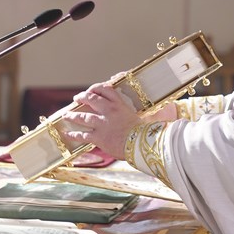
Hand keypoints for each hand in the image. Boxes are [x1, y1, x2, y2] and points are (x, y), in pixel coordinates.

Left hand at [63, 83, 178, 159]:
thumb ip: (149, 113)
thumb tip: (167, 109)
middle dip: (82, 97)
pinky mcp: (98, 137)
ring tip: (67, 115)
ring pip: (83, 117)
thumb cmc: (148, 133)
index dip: (98, 87)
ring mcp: (102, 124)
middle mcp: (109, 111)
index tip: (93, 89)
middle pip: (91, 99)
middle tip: (77, 98)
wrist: (141, 145)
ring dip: (73, 116)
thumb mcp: (149, 118)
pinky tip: (68, 134)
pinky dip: (74, 134)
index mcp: (121, 104)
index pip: (107, 90)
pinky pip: (83, 135)